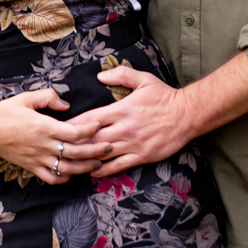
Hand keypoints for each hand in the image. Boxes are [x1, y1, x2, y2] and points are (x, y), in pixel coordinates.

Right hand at [0, 88, 101, 185]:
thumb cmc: (5, 112)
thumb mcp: (26, 97)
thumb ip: (48, 97)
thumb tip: (67, 105)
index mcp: (43, 126)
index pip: (74, 132)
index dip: (91, 129)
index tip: (100, 124)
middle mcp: (43, 145)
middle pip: (76, 153)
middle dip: (96, 151)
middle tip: (109, 146)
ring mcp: (37, 158)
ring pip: (67, 169)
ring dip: (85, 168)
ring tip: (97, 163)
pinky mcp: (31, 167)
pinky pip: (51, 178)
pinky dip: (65, 179)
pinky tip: (73, 174)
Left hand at [70, 65, 199, 179]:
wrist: (186, 114)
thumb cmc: (164, 96)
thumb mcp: (143, 79)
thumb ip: (120, 75)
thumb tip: (100, 75)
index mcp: (120, 109)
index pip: (90, 118)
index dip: (73, 124)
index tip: (60, 127)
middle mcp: (123, 128)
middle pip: (92, 138)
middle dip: (75, 144)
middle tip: (60, 148)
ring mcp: (132, 143)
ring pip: (103, 154)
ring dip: (86, 158)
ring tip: (71, 162)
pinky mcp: (141, 155)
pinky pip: (118, 165)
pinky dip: (104, 170)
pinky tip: (93, 172)